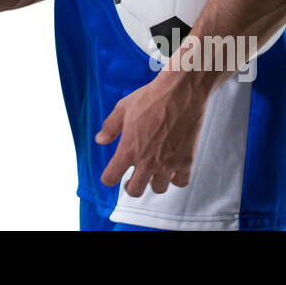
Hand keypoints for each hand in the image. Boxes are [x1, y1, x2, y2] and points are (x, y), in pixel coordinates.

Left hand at [93, 72, 207, 196]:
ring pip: (158, 189)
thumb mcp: (123, 108)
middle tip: (132, 178)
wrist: (180, 93)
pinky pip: (180, 182)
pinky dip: (176, 178)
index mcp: (128, 150)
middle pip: (135, 191)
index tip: (112, 175)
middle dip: (130, 186)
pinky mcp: (186, 161)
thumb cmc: (150, 98)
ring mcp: (167, 164)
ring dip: (153, 182)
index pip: (111, 178)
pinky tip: (172, 169)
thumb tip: (100, 140)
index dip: (109, 177)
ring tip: (153, 171)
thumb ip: (110, 127)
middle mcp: (147, 162)